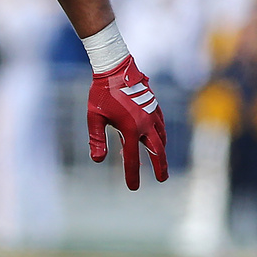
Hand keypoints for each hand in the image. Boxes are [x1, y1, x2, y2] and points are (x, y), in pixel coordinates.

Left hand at [87, 55, 168, 189]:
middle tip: (162, 179)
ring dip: (162, 151)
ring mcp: (151, 114)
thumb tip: (97, 160)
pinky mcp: (154, 105)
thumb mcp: (95, 117)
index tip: (133, 188)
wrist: (115, 68)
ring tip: (161, 159)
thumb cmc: (101, 93)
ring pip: (162, 137)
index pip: (132, 159)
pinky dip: (161, 134)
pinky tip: (158, 136)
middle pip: (157, 151)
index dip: (132, 175)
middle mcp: (145, 124)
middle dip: (160, 167)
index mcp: (130, 129)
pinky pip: (161, 123)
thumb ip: (97, 139)